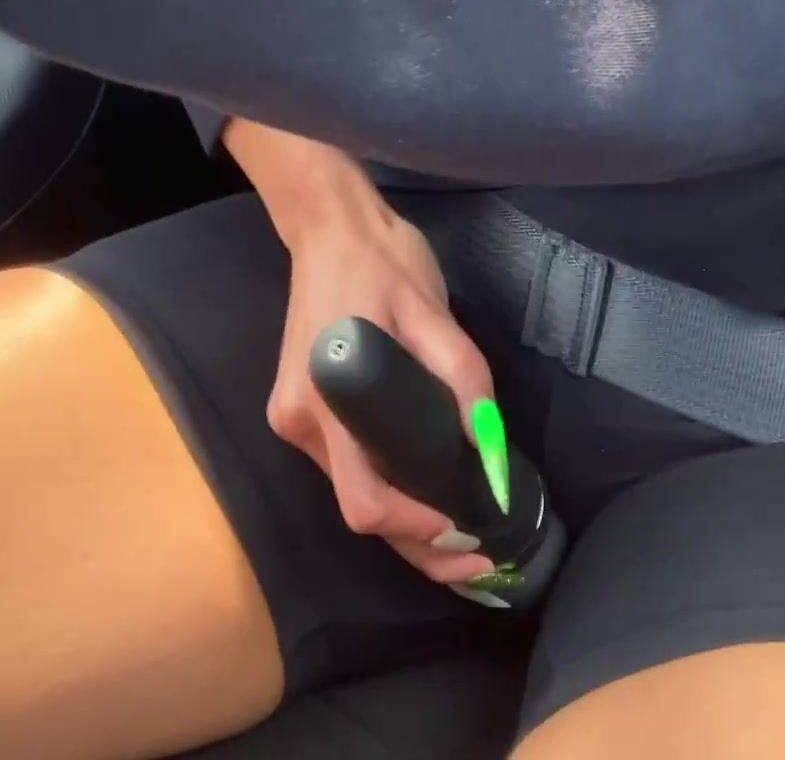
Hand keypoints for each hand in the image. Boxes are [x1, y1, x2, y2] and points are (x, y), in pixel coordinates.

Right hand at [266, 193, 498, 587]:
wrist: (330, 226)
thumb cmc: (381, 261)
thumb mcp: (432, 310)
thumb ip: (462, 377)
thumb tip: (490, 448)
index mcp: (324, 401)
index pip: (365, 502)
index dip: (416, 530)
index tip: (469, 532)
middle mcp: (298, 423)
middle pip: (359, 511)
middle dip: (419, 544)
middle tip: (480, 556)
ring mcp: (294, 420)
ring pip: (353, 493)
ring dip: (404, 520)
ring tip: (463, 527)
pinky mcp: (300, 413)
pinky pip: (347, 468)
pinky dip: (385, 489)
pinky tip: (425, 492)